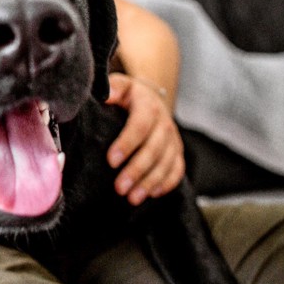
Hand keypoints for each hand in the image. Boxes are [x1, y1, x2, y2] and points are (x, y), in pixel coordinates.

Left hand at [105, 73, 184, 204]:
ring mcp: (173, 138)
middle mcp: (164, 121)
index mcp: (147, 103)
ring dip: (150, 181)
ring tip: (132, 198)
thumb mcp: (118, 86)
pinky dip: (166, 183)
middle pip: (154, 148)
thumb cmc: (125, 95)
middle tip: (119, 188)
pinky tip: (151, 194)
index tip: (111, 161)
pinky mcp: (177, 151)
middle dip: (137, 170)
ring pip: (167, 162)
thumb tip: (105, 95)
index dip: (126, 144)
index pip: (140, 125)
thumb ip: (111, 89)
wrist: (147, 97)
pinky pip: (177, 169)